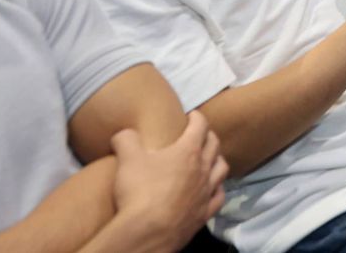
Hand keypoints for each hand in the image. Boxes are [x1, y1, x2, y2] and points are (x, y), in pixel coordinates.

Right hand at [109, 112, 227, 249]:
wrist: (148, 232)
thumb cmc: (140, 191)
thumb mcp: (127, 158)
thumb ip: (126, 139)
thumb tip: (124, 133)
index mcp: (188, 151)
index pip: (200, 126)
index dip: (197, 117)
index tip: (192, 115)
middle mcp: (202, 169)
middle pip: (214, 146)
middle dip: (209, 136)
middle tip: (201, 134)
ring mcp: (206, 192)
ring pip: (221, 169)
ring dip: (217, 160)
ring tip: (211, 159)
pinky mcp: (204, 213)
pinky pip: (219, 197)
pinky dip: (218, 189)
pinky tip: (213, 189)